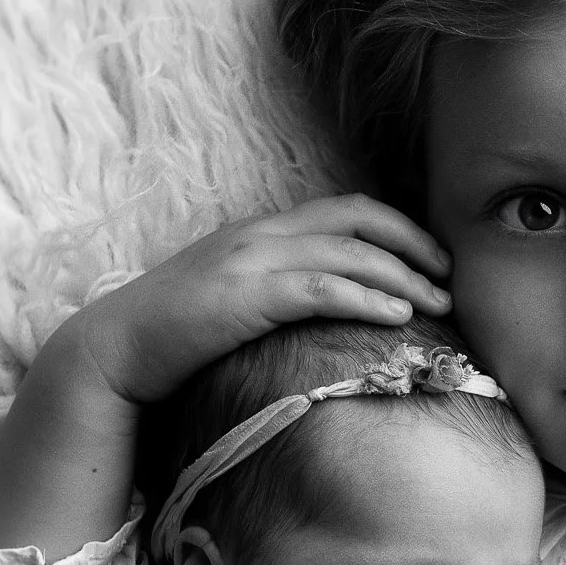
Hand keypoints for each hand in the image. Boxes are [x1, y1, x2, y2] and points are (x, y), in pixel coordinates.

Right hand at [70, 194, 451, 406]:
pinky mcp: (244, 295)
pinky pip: (321, 288)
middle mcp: (261, 234)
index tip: (435, 260)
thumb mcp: (238, 301)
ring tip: (438, 303)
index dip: (400, 230)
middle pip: (359, 220)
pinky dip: (366, 297)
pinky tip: (398, 315)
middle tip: (450, 277)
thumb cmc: (178, 338)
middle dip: (414, 244)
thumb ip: (281, 292)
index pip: (347, 211)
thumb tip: (335, 309)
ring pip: (348, 253)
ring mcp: (251, 260)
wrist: (114, 353)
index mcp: (263, 231)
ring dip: (402, 276)